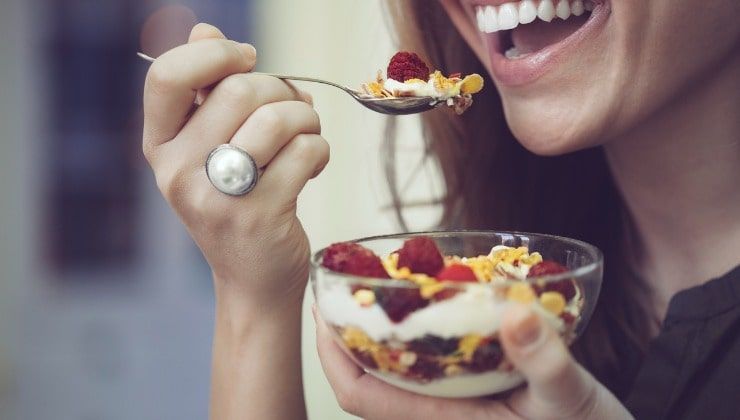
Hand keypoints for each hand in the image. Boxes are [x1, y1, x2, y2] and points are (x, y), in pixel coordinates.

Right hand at [143, 24, 327, 310]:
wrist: (254, 280)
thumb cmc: (238, 204)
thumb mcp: (210, 151)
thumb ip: (207, 93)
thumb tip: (204, 31)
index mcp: (160, 146)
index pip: (167, 76)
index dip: (215, 55)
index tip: (248, 59)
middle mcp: (178, 171)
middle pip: (239, 90)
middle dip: (282, 90)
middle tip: (294, 111)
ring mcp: (218, 197)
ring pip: (278, 117)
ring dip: (307, 117)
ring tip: (308, 135)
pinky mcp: (259, 215)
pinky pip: (306, 150)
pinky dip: (320, 150)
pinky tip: (313, 166)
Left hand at [316, 305, 632, 419]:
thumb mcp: (570, 397)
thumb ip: (545, 361)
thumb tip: (516, 313)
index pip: (362, 394)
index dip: (332, 354)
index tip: (322, 309)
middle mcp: (439, 413)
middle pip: (368, 377)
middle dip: (346, 333)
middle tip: (342, 284)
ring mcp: (454, 404)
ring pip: (396, 368)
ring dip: (378, 330)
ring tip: (376, 286)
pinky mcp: (473, 392)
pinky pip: (428, 361)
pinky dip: (416, 330)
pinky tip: (428, 302)